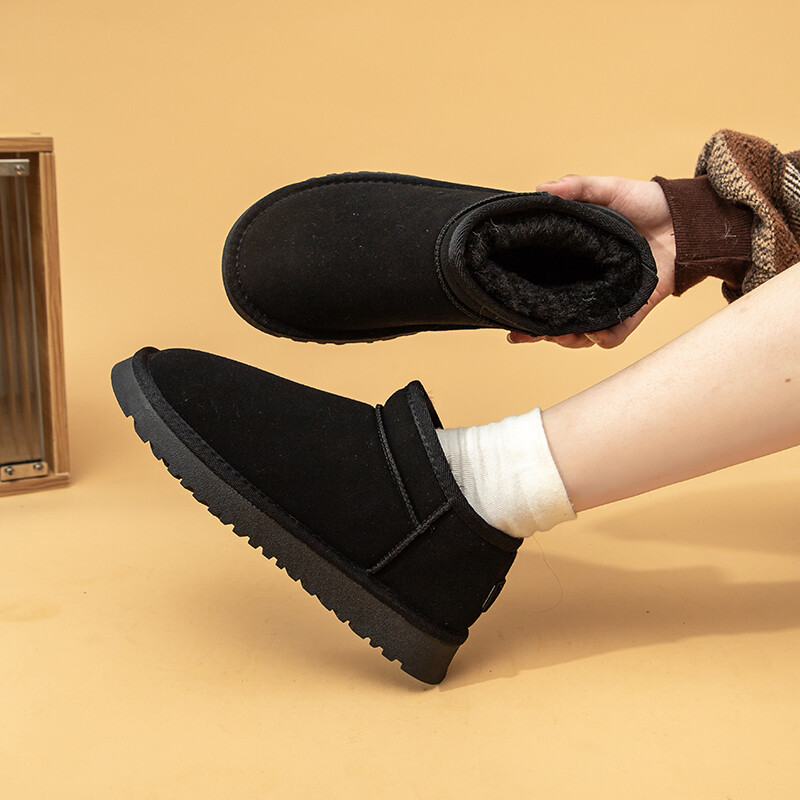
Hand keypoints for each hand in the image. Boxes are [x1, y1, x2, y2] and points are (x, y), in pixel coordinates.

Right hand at [508, 175, 675, 348]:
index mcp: (576, 263)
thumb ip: (577, 188)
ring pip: (583, 333)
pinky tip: (594, 334)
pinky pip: (618, 332)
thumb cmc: (648, 203)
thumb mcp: (608, 189)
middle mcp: (590, 286)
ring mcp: (612, 298)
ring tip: (558, 334)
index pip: (543, 288)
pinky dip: (606, 338)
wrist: (689, 215)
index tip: (506, 315)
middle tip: (524, 332)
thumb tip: (541, 189)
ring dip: (568, 338)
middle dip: (539, 332)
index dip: (523, 305)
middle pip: (558, 318)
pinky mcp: (636, 305)